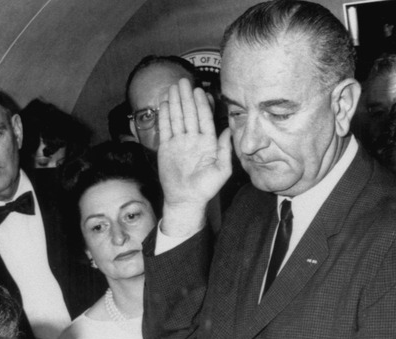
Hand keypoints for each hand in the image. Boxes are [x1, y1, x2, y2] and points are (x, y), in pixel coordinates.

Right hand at [157, 78, 232, 236]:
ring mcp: (180, 142)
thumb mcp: (221, 170)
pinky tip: (166, 103)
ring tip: (174, 87)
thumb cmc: (206, 188)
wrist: (186, 199)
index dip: (202, 104)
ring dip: (176, 102)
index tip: (200, 90)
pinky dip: (166, 115)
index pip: (205, 119)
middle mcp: (194, 139)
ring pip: (178, 117)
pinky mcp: (167, 147)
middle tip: (184, 81)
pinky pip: (166, 128)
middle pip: (190, 114)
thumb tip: (229, 130)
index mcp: (208, 142)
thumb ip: (225, 150)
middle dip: (187, 97)